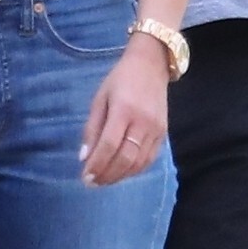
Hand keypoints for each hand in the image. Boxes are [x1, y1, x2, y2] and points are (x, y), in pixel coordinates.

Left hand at [80, 40, 170, 185]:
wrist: (151, 65)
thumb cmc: (120, 79)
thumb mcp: (99, 98)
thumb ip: (92, 128)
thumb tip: (84, 157)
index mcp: (123, 110)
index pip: (109, 145)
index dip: (96, 165)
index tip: (85, 177)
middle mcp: (142, 122)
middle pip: (125, 158)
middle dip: (107, 175)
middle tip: (92, 183)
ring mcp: (156, 129)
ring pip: (138, 163)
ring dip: (120, 176)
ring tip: (104, 180)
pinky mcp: (163, 133)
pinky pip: (149, 159)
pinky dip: (134, 170)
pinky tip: (122, 173)